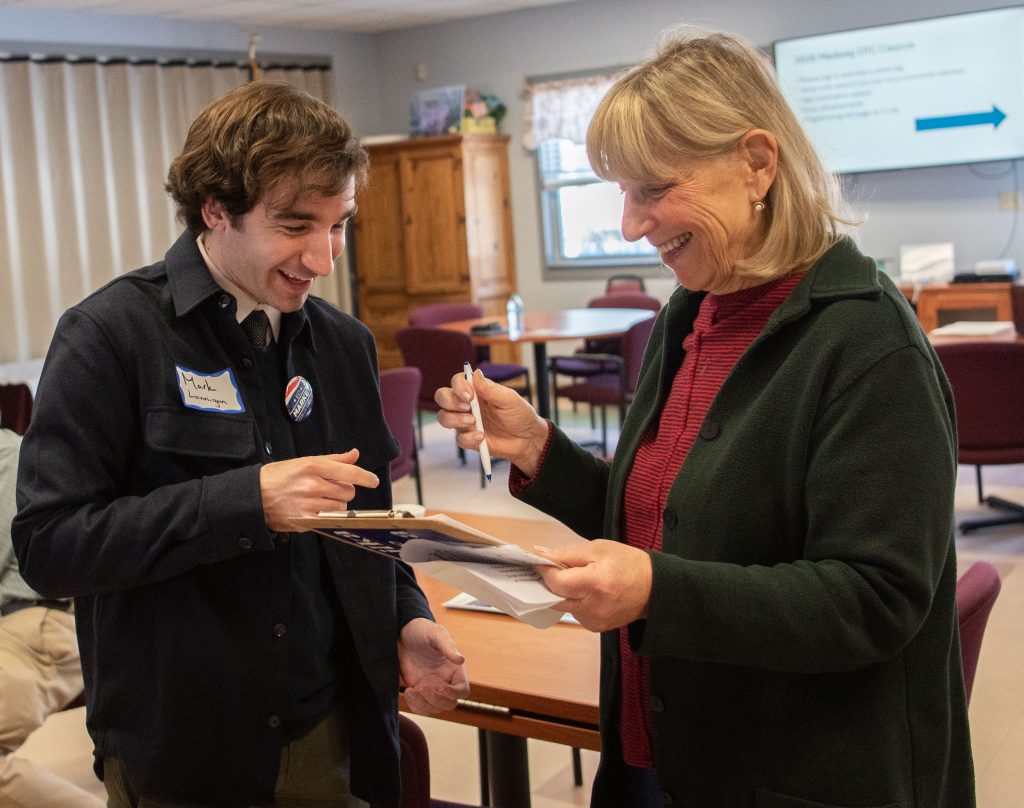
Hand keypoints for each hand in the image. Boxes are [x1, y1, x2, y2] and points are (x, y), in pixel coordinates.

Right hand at [259, 448, 378, 531]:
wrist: (254, 496)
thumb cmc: (278, 476)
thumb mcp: (304, 461)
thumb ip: (333, 459)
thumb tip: (355, 454)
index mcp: (313, 466)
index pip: (349, 472)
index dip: (365, 477)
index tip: (373, 481)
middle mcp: (313, 485)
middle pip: (348, 491)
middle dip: (344, 490)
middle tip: (329, 488)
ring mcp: (310, 504)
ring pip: (341, 506)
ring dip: (336, 504)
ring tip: (319, 499)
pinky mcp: (306, 520)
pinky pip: (329, 518)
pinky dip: (327, 515)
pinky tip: (314, 509)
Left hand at [398, 618, 469, 713]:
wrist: (403, 634)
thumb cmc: (423, 630)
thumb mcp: (436, 634)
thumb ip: (448, 646)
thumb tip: (461, 659)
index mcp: (456, 670)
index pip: (463, 691)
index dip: (453, 693)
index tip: (439, 685)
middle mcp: (446, 681)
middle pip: (450, 704)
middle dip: (436, 699)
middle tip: (421, 686)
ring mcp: (433, 688)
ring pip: (435, 709)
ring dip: (423, 704)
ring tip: (412, 690)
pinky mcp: (419, 692)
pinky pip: (421, 708)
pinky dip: (415, 705)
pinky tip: (408, 691)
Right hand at [434, 369, 548, 476]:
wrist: (528, 439)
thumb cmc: (520, 415)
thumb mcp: (509, 399)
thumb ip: (491, 389)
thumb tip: (475, 373)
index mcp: (476, 390)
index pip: (457, 381)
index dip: (458, 386)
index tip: (470, 395)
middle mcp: (467, 404)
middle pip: (442, 396)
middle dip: (449, 401)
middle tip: (467, 407)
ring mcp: (466, 422)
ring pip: (444, 417)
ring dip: (454, 419)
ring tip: (472, 422)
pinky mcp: (469, 439)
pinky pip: (459, 439)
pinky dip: (468, 438)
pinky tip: (482, 437)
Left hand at [536, 540, 652, 631]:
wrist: (654, 588)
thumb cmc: (629, 564)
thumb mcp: (598, 549)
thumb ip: (567, 554)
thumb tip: (542, 556)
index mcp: (596, 583)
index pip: (557, 582)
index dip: (545, 572)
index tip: (539, 562)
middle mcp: (594, 606)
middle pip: (555, 597)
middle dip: (549, 583)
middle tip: (547, 569)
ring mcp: (594, 620)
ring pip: (563, 606)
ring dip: (562, 592)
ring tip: (574, 578)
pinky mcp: (595, 627)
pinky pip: (574, 612)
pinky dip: (573, 601)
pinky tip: (585, 591)